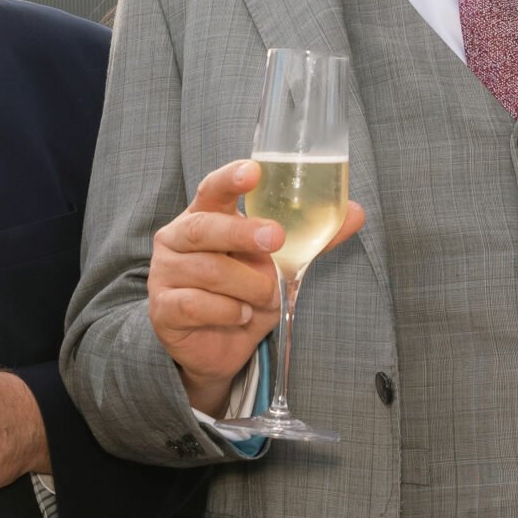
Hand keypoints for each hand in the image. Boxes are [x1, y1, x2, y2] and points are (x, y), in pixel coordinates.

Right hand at [147, 159, 363, 411]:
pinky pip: (197, 305)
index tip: (253, 171)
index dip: (229, 179)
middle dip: (242, 232)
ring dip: (248, 286)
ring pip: (208, 271)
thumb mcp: (279, 264)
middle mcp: (177, 239)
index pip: (211, 190)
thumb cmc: (243, 294)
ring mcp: (165, 274)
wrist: (217, 346)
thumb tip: (355, 212)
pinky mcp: (163, 308)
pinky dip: (228, 311)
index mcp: (203, 217)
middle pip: (204, 227)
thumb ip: (310, 239)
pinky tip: (241, 315)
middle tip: (276, 239)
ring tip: (264, 296)